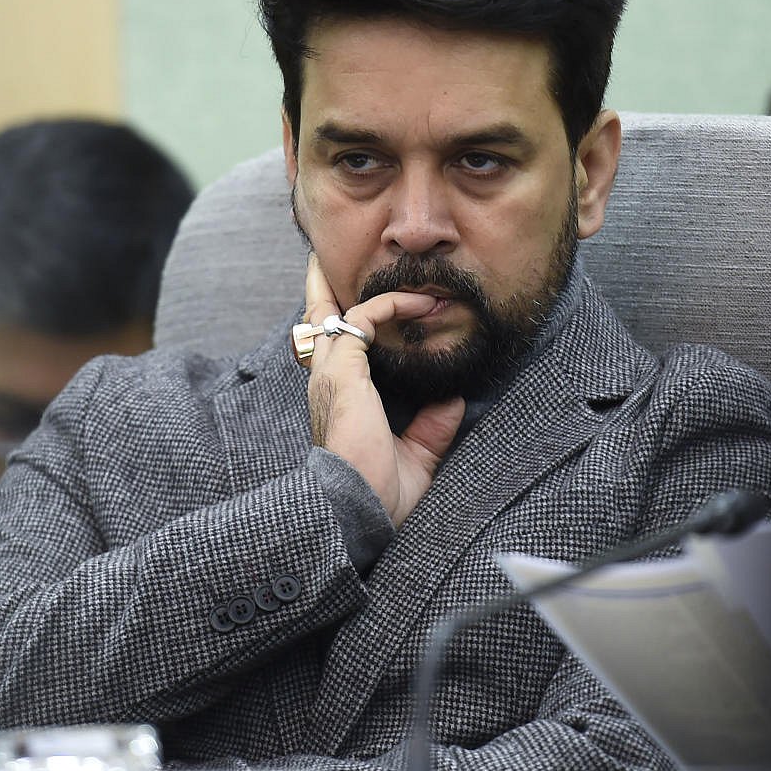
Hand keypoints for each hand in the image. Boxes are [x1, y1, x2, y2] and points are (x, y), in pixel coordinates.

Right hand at [303, 255, 464, 527]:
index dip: (342, 322)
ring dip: (368, 287)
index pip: (333, 350)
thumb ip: (431, 427)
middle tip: (324, 259)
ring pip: (335, 310)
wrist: (362, 512)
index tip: (365, 302)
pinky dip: (391, 304)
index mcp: (338, 400)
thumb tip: (452, 400)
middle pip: (318, 319)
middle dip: (322, 286)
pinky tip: (421, 303)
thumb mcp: (416, 457)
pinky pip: (364, 319)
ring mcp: (331, 374)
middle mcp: (327, 382)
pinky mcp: (344, 371)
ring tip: (392, 265)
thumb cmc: (381, 497)